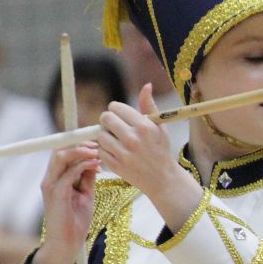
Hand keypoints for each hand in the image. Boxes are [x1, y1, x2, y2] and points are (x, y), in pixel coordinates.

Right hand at [28, 143, 99, 263]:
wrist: (67, 243)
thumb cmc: (76, 221)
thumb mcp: (86, 194)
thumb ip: (87, 177)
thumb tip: (96, 160)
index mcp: (55, 178)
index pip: (61, 151)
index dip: (77, 143)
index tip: (96, 142)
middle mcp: (50, 179)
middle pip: (59, 149)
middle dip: (80, 143)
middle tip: (99, 144)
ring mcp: (50, 185)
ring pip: (61, 157)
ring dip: (82, 152)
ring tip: (98, 153)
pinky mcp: (56, 194)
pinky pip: (69, 173)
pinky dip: (84, 166)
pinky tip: (97, 167)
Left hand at [96, 83, 200, 228]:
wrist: (162, 179)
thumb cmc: (161, 150)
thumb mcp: (160, 126)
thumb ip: (149, 105)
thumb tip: (146, 85)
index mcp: (144, 126)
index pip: (115, 107)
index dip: (115, 110)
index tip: (120, 116)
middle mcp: (133, 138)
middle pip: (105, 118)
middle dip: (108, 121)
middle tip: (115, 127)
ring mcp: (123, 153)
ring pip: (100, 135)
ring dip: (105, 136)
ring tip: (116, 140)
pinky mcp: (116, 165)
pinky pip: (100, 150)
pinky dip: (105, 150)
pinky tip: (116, 152)